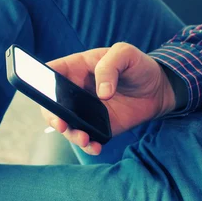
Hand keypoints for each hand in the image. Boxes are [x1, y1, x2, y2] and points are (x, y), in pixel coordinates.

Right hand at [40, 43, 175, 154]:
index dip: (41, 81)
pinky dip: (89, 144)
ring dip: (71, 133)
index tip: (43, 92)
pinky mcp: (100, 126)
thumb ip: (110, 66)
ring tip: (84, 138)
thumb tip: (101, 93)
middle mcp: (77, 91)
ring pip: (68, 124)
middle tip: (61, 123)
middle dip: (52, 115)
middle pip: (53, 103)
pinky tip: (96, 146)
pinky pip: (88, 137)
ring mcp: (86, 110)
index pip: (52, 72)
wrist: (160, 88)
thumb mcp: (126, 54)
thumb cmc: (138, 65)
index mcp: (78, 67)